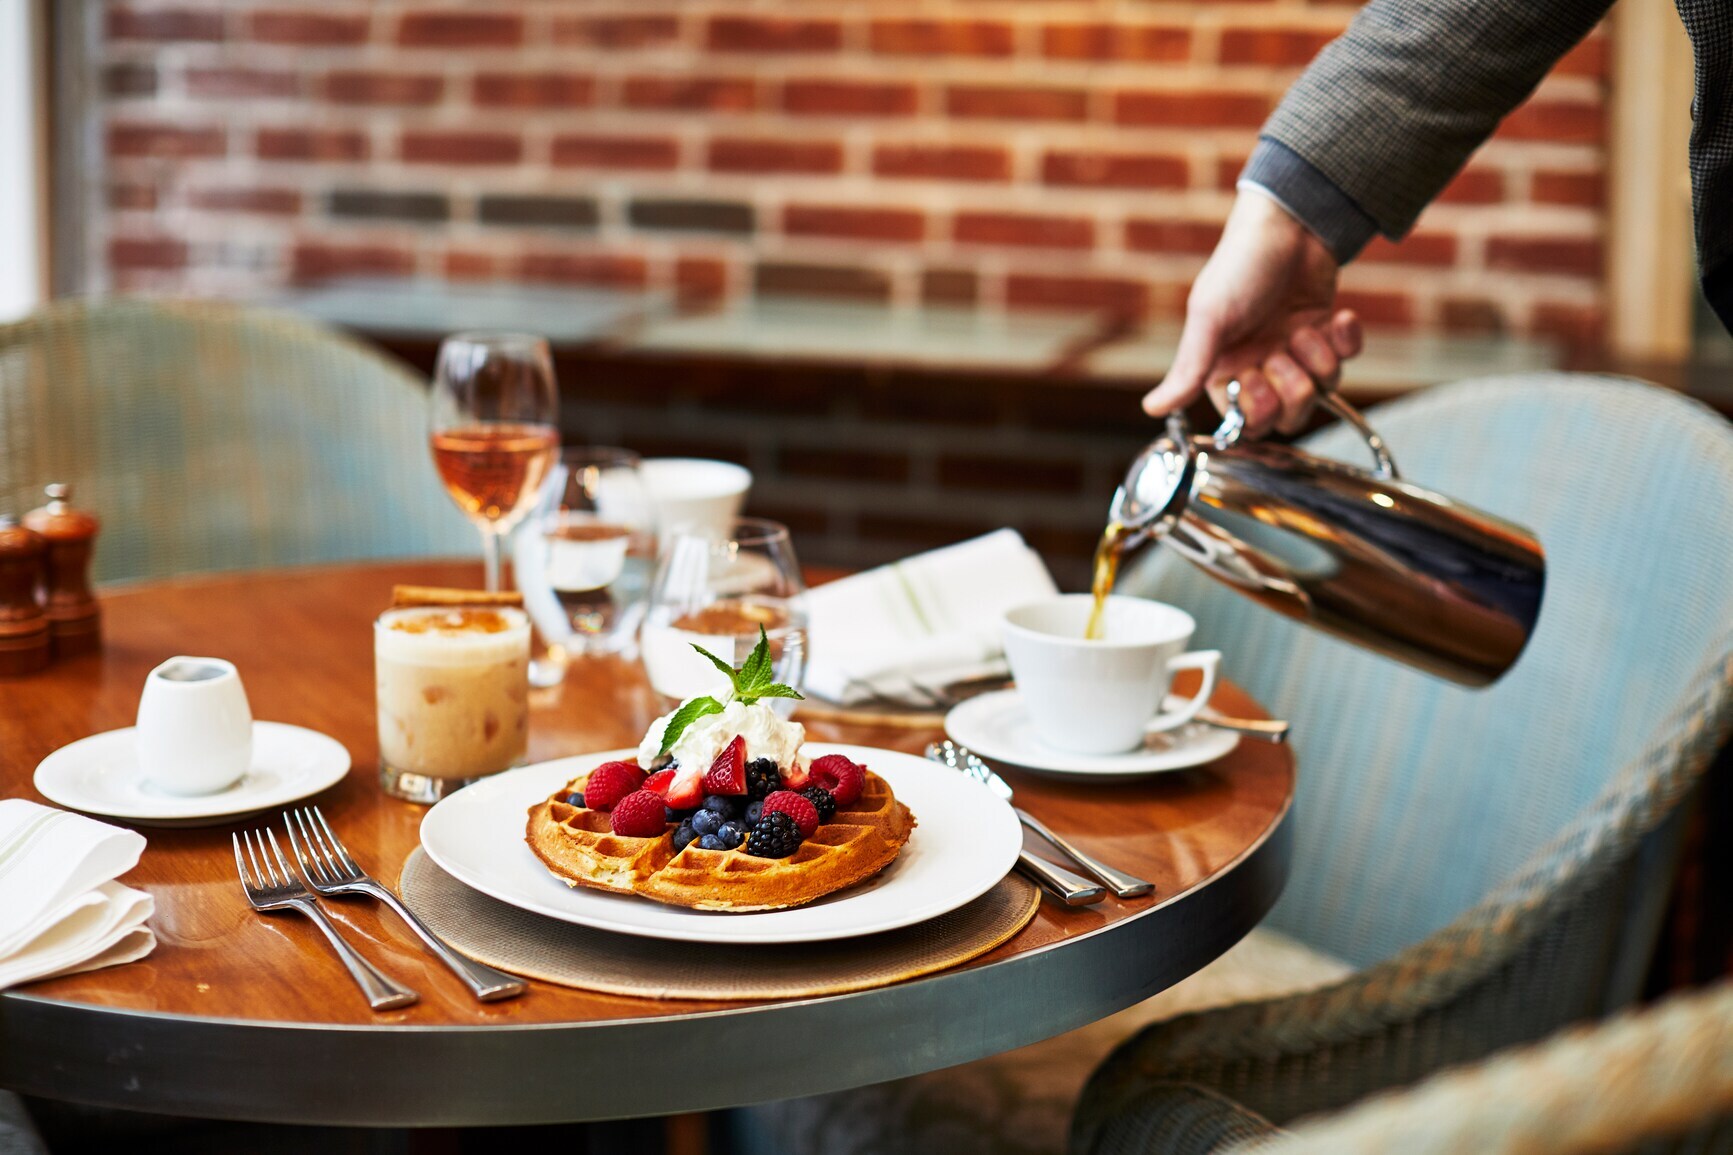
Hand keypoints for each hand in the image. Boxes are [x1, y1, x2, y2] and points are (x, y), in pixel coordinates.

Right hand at [1144, 191, 1363, 435]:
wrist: (1290, 223)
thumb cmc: (1240, 266)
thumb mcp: (1209, 319)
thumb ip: (1188, 369)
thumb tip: (1151, 408)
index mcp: (1225, 369)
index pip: (1246, 422)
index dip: (1258, 410)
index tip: (1255, 376)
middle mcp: (1260, 365)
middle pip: (1288, 415)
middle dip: (1293, 388)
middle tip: (1282, 354)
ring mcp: (1295, 351)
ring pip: (1322, 390)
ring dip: (1319, 360)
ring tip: (1304, 330)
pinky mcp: (1327, 333)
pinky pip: (1348, 359)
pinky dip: (1345, 340)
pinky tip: (1334, 318)